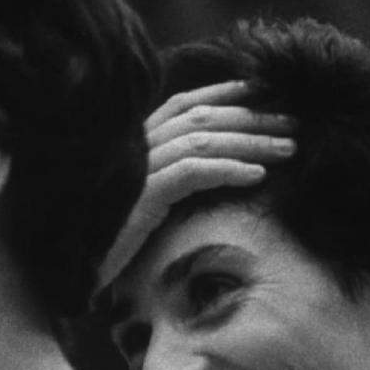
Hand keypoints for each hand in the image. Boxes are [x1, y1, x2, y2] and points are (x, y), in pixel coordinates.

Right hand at [98, 80, 296, 287]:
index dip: (225, 95)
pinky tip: (257, 175)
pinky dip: (227, 170)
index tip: (265, 96)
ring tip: (288, 149)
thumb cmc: (114, 246)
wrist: (75, 275)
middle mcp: (135, 147)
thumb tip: (226, 171)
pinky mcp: (139, 196)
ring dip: (251, 142)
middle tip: (293, 124)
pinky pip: (191, 172)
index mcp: (137, 144)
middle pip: (202, 118)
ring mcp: (136, 169)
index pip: (185, 105)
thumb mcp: (150, 207)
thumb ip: (175, 182)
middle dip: (252, 119)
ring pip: (203, 141)